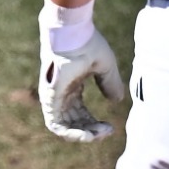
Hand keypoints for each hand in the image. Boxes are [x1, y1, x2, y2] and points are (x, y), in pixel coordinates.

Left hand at [39, 27, 126, 141]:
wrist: (73, 32)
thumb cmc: (87, 43)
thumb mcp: (105, 66)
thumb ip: (110, 83)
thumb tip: (117, 100)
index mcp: (71, 86)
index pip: (80, 112)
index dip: (94, 123)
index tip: (111, 127)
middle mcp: (60, 94)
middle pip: (73, 121)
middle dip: (90, 130)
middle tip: (106, 132)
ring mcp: (53, 97)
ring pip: (64, 126)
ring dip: (81, 134)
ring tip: (97, 136)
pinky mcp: (50, 98)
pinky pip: (55, 123)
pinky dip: (70, 133)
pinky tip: (86, 135)